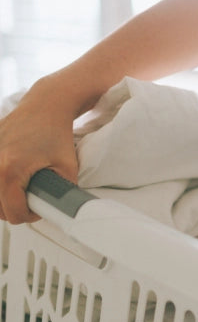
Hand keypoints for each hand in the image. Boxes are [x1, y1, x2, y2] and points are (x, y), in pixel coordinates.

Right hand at [0, 78, 78, 223]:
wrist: (46, 106)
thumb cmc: (57, 133)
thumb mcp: (68, 167)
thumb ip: (64, 192)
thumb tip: (63, 210)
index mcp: (11, 172)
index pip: (13, 213)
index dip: (30, 216)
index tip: (40, 209)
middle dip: (15, 209)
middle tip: (32, 201)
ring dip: (4, 199)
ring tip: (21, 192)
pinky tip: (12, 179)